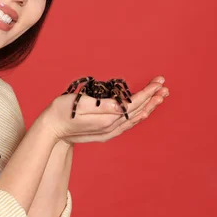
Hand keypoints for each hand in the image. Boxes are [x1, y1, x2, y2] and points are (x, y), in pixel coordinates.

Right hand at [39, 76, 168, 144]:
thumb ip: (102, 106)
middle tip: (164, 87)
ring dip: (149, 107)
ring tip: (160, 97)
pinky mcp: (106, 133)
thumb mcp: (78, 104)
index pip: (133, 104)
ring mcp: (109, 132)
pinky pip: (128, 124)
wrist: (52, 130)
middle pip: (137, 111)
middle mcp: (111, 127)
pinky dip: (139, 117)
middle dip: (152, 98)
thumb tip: (122, 105)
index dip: (147, 93)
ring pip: (135, 119)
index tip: (158, 83)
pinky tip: (144, 112)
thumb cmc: (61, 112)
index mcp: (106, 119)